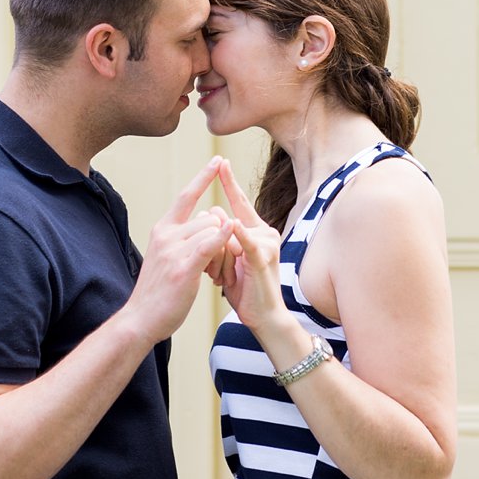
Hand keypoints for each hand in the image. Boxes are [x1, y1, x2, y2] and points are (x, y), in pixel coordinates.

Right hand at [121, 157, 228, 344]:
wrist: (140, 320)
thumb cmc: (158, 291)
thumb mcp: (167, 256)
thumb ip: (184, 236)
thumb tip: (207, 220)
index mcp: (162, 230)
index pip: (186, 196)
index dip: (202, 177)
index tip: (217, 160)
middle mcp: (166, 234)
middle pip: (208, 216)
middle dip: (220, 235)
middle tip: (216, 264)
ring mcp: (173, 250)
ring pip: (213, 229)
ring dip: (223, 249)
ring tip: (213, 275)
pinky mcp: (183, 267)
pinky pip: (210, 243)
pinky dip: (223, 235)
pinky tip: (233, 228)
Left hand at [214, 159, 291, 335]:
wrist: (263, 317)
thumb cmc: (245, 288)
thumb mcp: (229, 258)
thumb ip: (222, 236)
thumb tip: (213, 214)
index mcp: (256, 230)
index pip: (238, 202)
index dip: (228, 181)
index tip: (219, 161)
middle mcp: (264, 231)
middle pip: (224, 219)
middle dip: (212, 246)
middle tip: (216, 274)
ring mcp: (266, 243)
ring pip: (226, 233)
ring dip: (216, 260)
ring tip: (223, 282)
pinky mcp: (263, 258)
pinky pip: (246, 243)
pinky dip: (238, 236)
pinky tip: (233, 225)